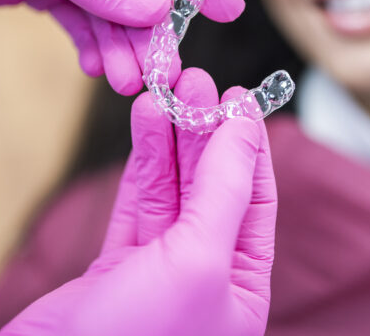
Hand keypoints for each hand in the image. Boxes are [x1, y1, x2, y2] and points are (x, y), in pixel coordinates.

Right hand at [1, 68, 276, 335]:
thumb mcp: (197, 260)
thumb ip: (223, 190)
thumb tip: (244, 126)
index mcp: (242, 289)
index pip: (254, 200)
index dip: (247, 144)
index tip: (238, 95)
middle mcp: (205, 279)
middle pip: (211, 188)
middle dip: (204, 132)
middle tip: (194, 79)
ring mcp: (157, 273)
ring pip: (170, 191)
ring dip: (169, 140)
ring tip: (166, 90)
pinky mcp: (114, 270)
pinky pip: (136, 204)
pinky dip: (140, 164)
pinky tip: (144, 125)